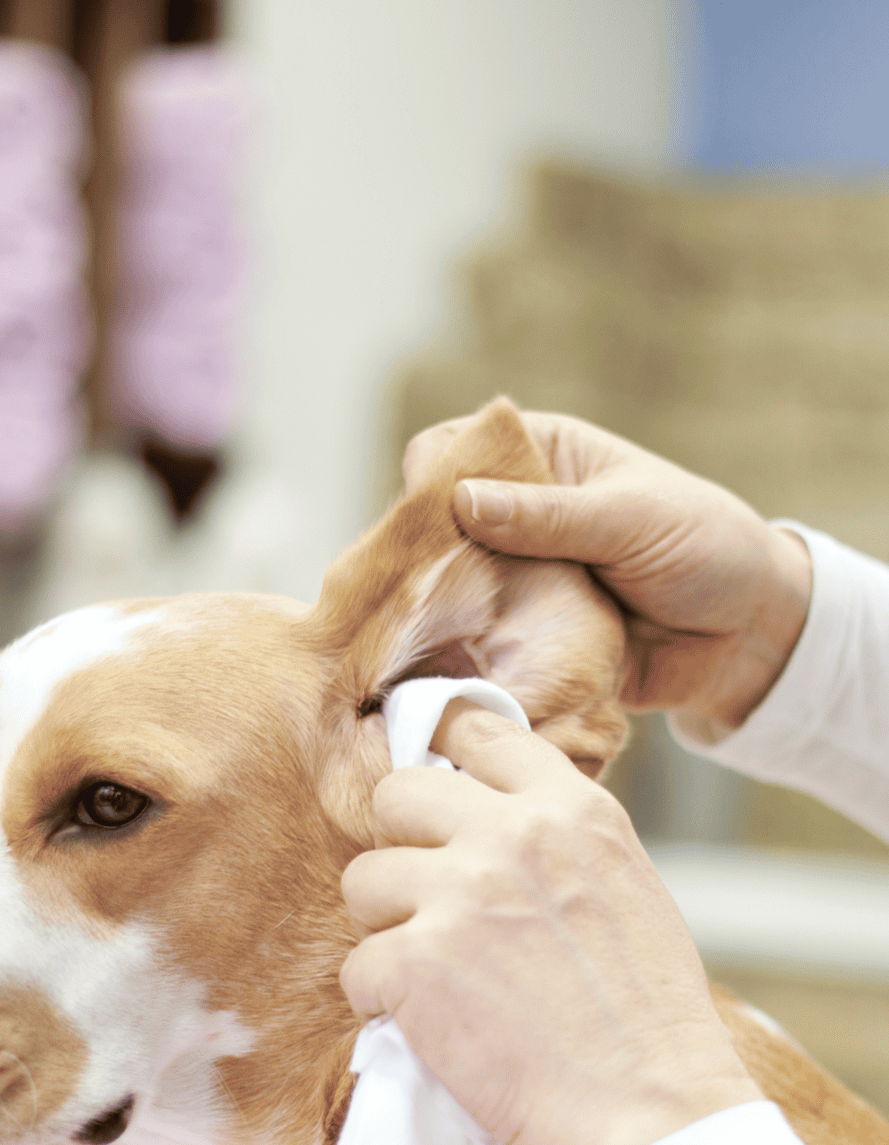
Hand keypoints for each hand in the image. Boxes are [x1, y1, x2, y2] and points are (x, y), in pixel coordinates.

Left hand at [339, 702, 762, 1144]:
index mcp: (571, 810)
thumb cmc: (646, 1014)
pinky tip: (427, 1023)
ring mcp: (457, 895)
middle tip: (421, 898)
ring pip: (363, 879)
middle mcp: (510, 836)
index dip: (443, 753)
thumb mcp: (624, 884)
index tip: (432, 784)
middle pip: (397, 793)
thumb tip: (487, 819)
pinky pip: (357, 965)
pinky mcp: (415, 963)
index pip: (480, 731)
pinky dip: (380, 1001)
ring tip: (431, 972)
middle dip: (399, 844)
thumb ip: (555, 841)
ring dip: (385, 927)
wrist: (647, 1107)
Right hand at [403, 410, 812, 739]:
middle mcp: (516, 517)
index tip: (427, 518)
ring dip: (440, 614)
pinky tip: (453, 671)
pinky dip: (464, 661)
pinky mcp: (522, 640)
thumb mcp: (631, 518)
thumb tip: (461, 500)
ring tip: (432, 638)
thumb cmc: (706, 550)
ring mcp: (516, 580)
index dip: (431, 475)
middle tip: (424, 591)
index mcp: (543, 458)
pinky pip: (475, 647)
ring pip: (446, 591)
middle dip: (421, 557)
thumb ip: (548, 515)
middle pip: (433, 525)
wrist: (750, 639)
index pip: (453, 446)